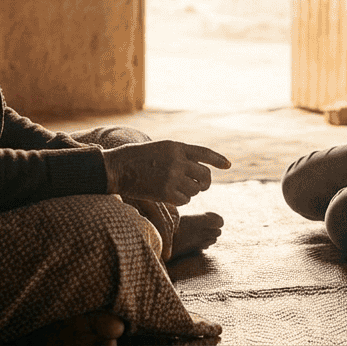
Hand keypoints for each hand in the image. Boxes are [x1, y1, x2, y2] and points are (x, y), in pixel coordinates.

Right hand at [101, 140, 231, 205]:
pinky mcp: (166, 192)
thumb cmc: (137, 157)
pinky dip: (181, 200)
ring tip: (177, 188)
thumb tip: (199, 169)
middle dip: (204, 182)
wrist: (117, 167)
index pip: (204, 153)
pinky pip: (185, 199)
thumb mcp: (160, 148)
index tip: (228, 165)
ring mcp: (172, 176)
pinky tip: (170, 195)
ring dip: (191, 191)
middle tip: (200, 186)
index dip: (218, 159)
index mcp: (176, 147)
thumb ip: (180, 155)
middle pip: (204, 174)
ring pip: (196, 189)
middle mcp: (177, 160)